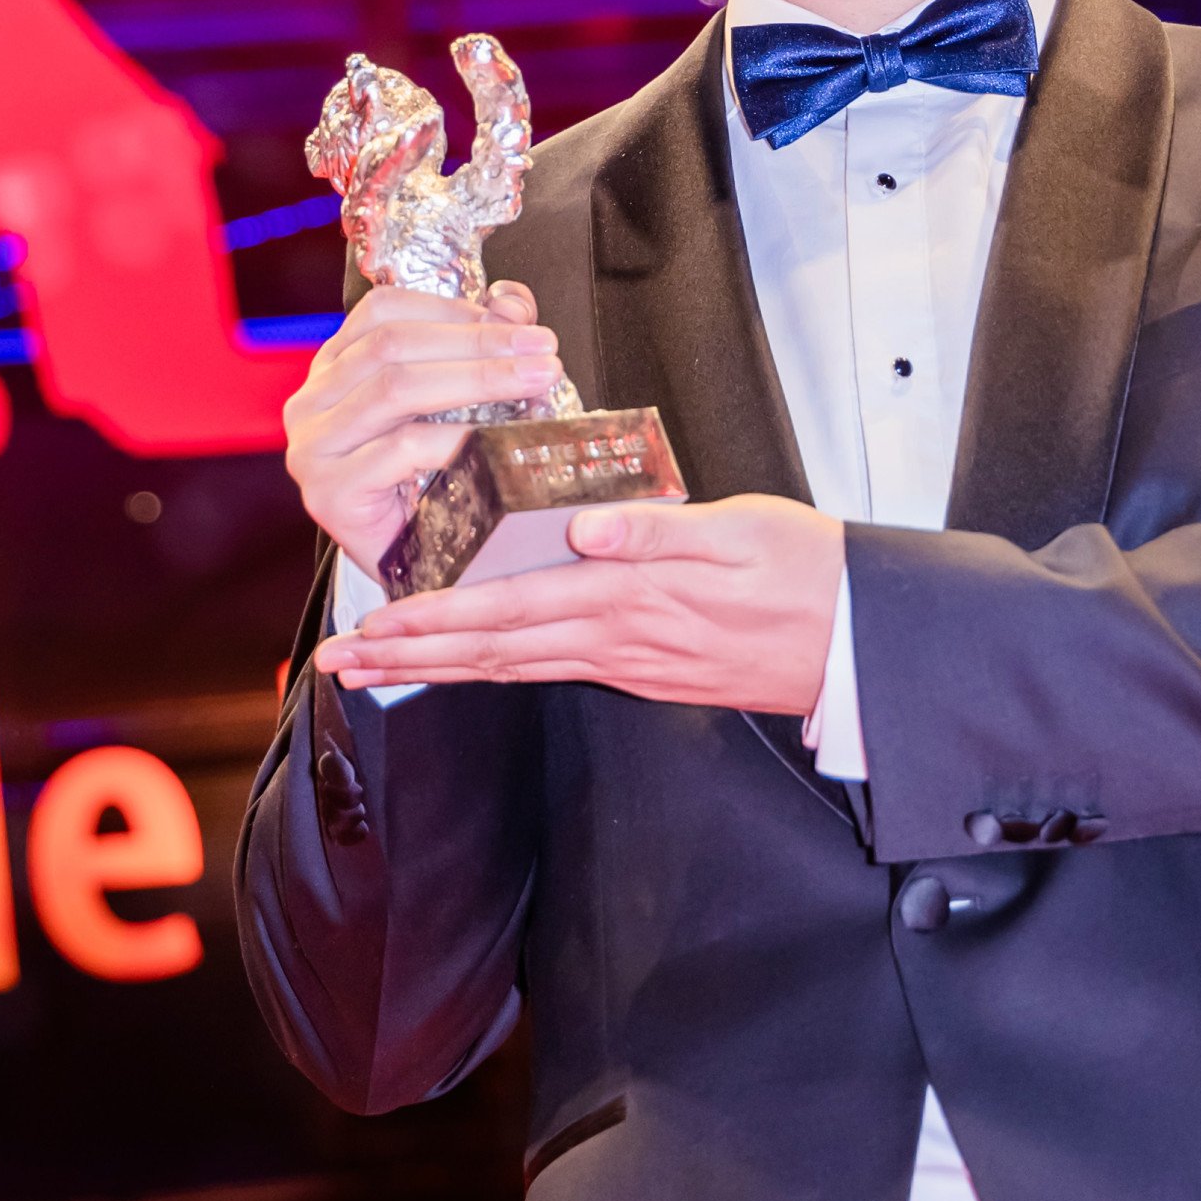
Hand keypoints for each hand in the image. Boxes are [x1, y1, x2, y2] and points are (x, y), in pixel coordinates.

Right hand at [281, 281, 566, 573]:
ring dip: (478, 379)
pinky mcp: (328, 493)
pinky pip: (400, 449)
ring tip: (536, 382)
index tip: (521, 322)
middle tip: (544, 352)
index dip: (454, 308)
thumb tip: (513, 302)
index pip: (383, 310)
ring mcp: (312, 448)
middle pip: (393, 344)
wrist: (415, 572)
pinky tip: (497, 440)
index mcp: (333, 368)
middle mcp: (311, 403)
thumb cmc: (433, 482)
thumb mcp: (454, 403)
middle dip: (479, 342)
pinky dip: (456, 438)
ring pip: (396, 387)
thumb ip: (479, 344)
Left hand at [322, 494, 841, 714]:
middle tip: (341, 665)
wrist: (859, 639)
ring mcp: (628, 661)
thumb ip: (659, 531)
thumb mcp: (741, 534)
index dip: (435, 620)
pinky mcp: (644, 670)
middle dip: (411, 656)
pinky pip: (551, 672)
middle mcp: (615, 638)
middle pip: (492, 649)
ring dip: (440, 670)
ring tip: (377, 673)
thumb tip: (583, 527)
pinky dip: (496, 671)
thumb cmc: (805, 571)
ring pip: (513, 668)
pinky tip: (466, 667)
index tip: (372, 624)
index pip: (507, 609)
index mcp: (627, 596)